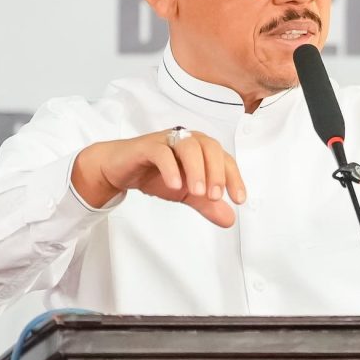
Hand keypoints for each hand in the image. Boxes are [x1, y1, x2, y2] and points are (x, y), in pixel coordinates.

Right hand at [74, 130, 245, 227]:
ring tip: (197, 192)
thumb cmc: (156, 174)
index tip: (238, 200)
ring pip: (189, 146)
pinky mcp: (147, 146)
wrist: (121, 169)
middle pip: (211, 148)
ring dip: (197, 169)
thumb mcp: (186, 193)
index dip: (234, 179)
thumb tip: (230, 220)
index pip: (225, 159)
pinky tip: (174, 185)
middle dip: (217, 173)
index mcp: (202, 149)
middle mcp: (188, 140)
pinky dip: (170, 168)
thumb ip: (207, 204)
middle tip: (215, 197)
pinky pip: (161, 152)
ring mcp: (167, 141)